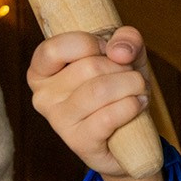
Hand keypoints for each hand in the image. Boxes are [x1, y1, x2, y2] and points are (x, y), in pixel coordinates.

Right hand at [28, 27, 150, 177]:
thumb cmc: (118, 85)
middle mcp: (43, 96)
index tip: (108, 50)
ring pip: (99, 90)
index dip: (90, 43)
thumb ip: (125, 38)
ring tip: (138, 89)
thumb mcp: (123, 53)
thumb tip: (119, 51)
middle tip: (130, 75)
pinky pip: (108, 117)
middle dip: (121, 67)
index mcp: (42, 70)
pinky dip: (131, 106)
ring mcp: (58, 121)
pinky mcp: (78, 142)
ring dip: (131, 85)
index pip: (54, 48)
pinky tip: (138, 104)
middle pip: (88, 67)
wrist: (129, 133)